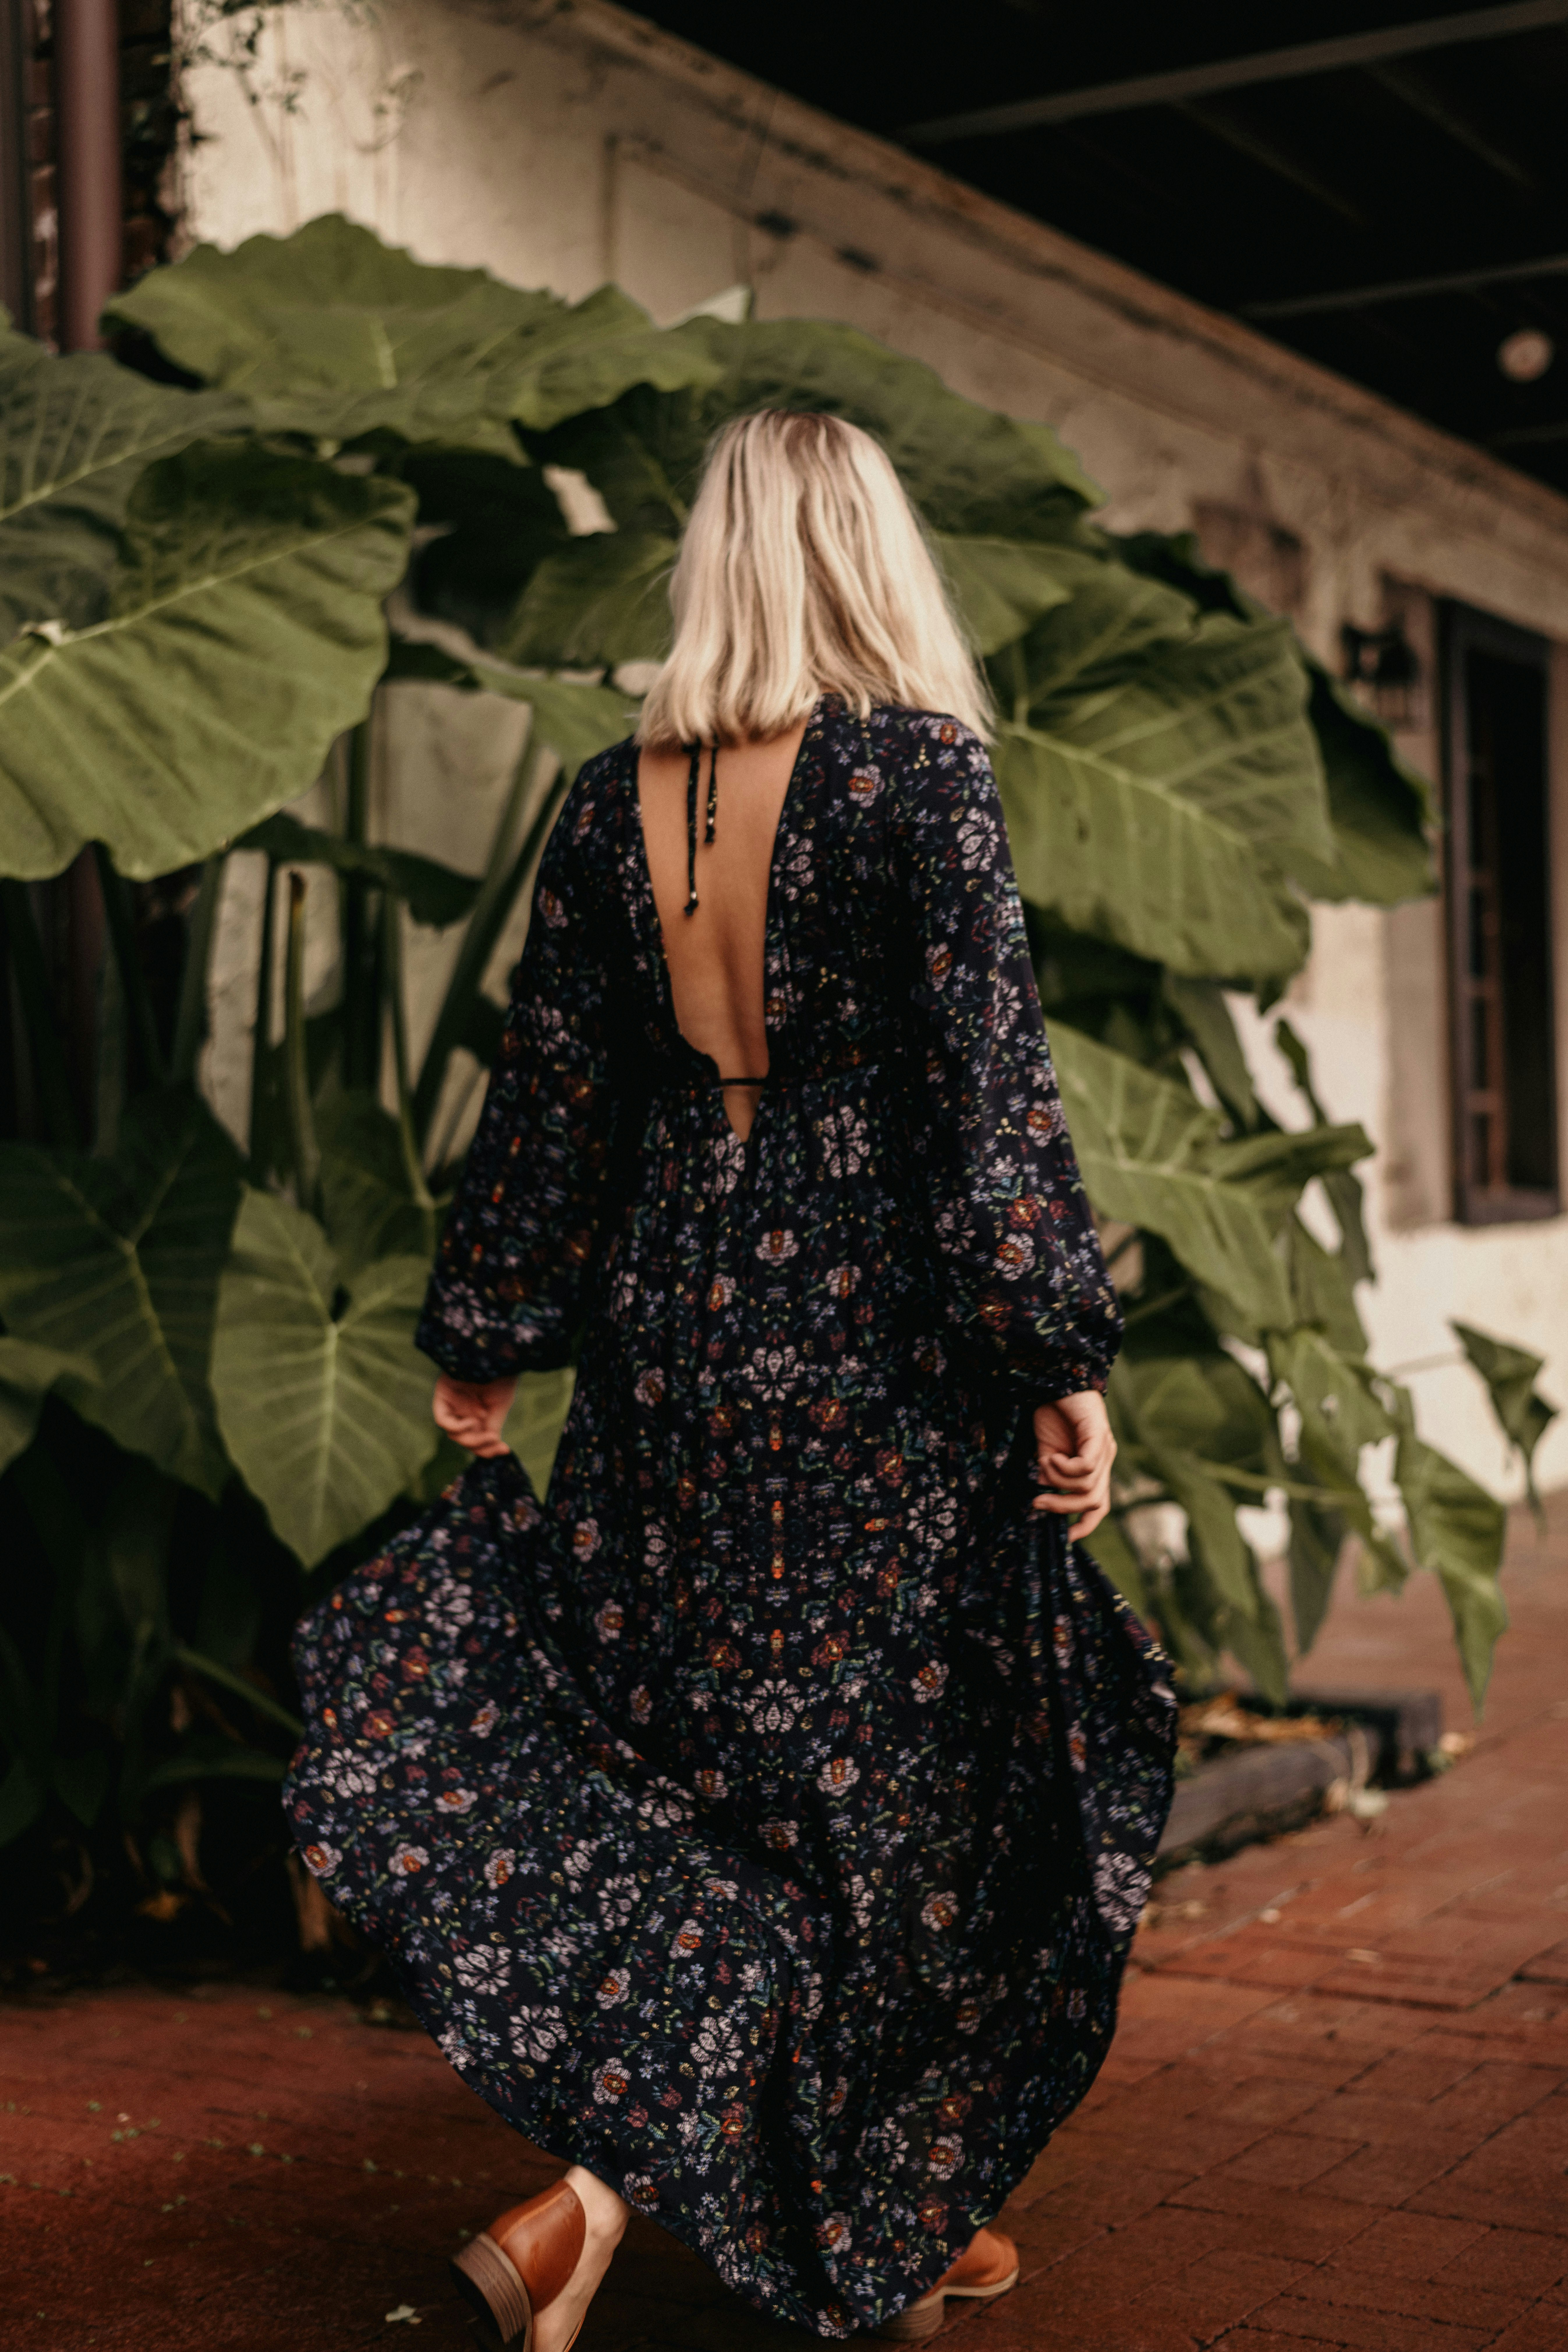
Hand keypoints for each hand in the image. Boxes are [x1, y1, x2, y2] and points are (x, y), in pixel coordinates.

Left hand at [433, 1373, 516, 1458]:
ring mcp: (452, 1404)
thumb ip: (493, 1425)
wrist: (496, 1352)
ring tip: (487, 1431)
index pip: (478, 1439)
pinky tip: (471, 1421)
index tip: (506, 1450)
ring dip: (471, 1439)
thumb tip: (492, 1446)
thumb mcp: (501, 1405)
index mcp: (478, 1413)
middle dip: (481, 1446)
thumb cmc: (501, 1375)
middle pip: (465, 1440)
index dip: (488, 1450)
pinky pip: (442, 1420)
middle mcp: (463, 1411)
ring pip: (454, 1435)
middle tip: (496, 1440)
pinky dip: (456, 1427)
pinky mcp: (442, 1396)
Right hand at [1031, 1389, 1115, 1539]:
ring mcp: (1106, 1447)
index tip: (1066, 1536)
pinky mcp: (1099, 1435)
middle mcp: (1106, 1458)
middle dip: (1065, 1509)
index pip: (1100, 1505)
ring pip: (1089, 1487)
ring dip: (1059, 1482)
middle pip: (1095, 1502)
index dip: (1086, 1524)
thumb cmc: (1051, 1413)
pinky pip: (1086, 1467)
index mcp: (1096, 1464)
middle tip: (1038, 1502)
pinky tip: (1051, 1455)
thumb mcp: (1047, 1453)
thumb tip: (1042, 1500)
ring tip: (1043, 1464)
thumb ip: (1050, 1476)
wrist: (1054, 1379)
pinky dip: (1065, 1468)